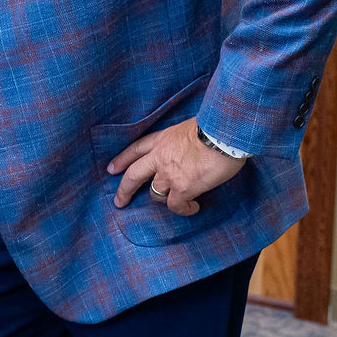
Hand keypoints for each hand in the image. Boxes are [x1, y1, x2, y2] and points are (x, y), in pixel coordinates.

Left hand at [108, 119, 244, 216]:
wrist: (223, 134)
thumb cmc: (214, 127)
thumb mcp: (189, 128)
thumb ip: (182, 142)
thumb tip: (190, 151)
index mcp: (162, 140)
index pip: (137, 149)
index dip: (123, 159)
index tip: (112, 168)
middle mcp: (160, 157)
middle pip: (134, 175)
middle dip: (124, 190)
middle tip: (119, 201)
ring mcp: (168, 175)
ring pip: (155, 194)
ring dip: (165, 199)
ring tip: (180, 202)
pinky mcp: (182, 188)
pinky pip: (176, 206)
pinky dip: (184, 209)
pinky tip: (193, 208)